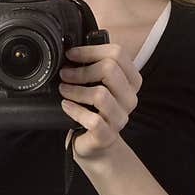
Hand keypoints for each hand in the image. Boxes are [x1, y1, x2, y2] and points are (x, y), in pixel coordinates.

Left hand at [58, 42, 141, 159]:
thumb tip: (72, 50)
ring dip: (76, 90)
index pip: (118, 54)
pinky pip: (92, 119)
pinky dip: (75, 110)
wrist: (95, 144)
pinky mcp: (108, 135)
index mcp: (131, 80)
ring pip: (100, 94)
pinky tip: (66, 106)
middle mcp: (130, 98)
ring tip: (64, 90)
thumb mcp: (98, 84)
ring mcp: (120, 118)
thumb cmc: (94, 109)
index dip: (91, 50)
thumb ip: (93, 67)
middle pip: (110, 69)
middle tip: (65, 74)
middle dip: (82, 70)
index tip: (71, 54)